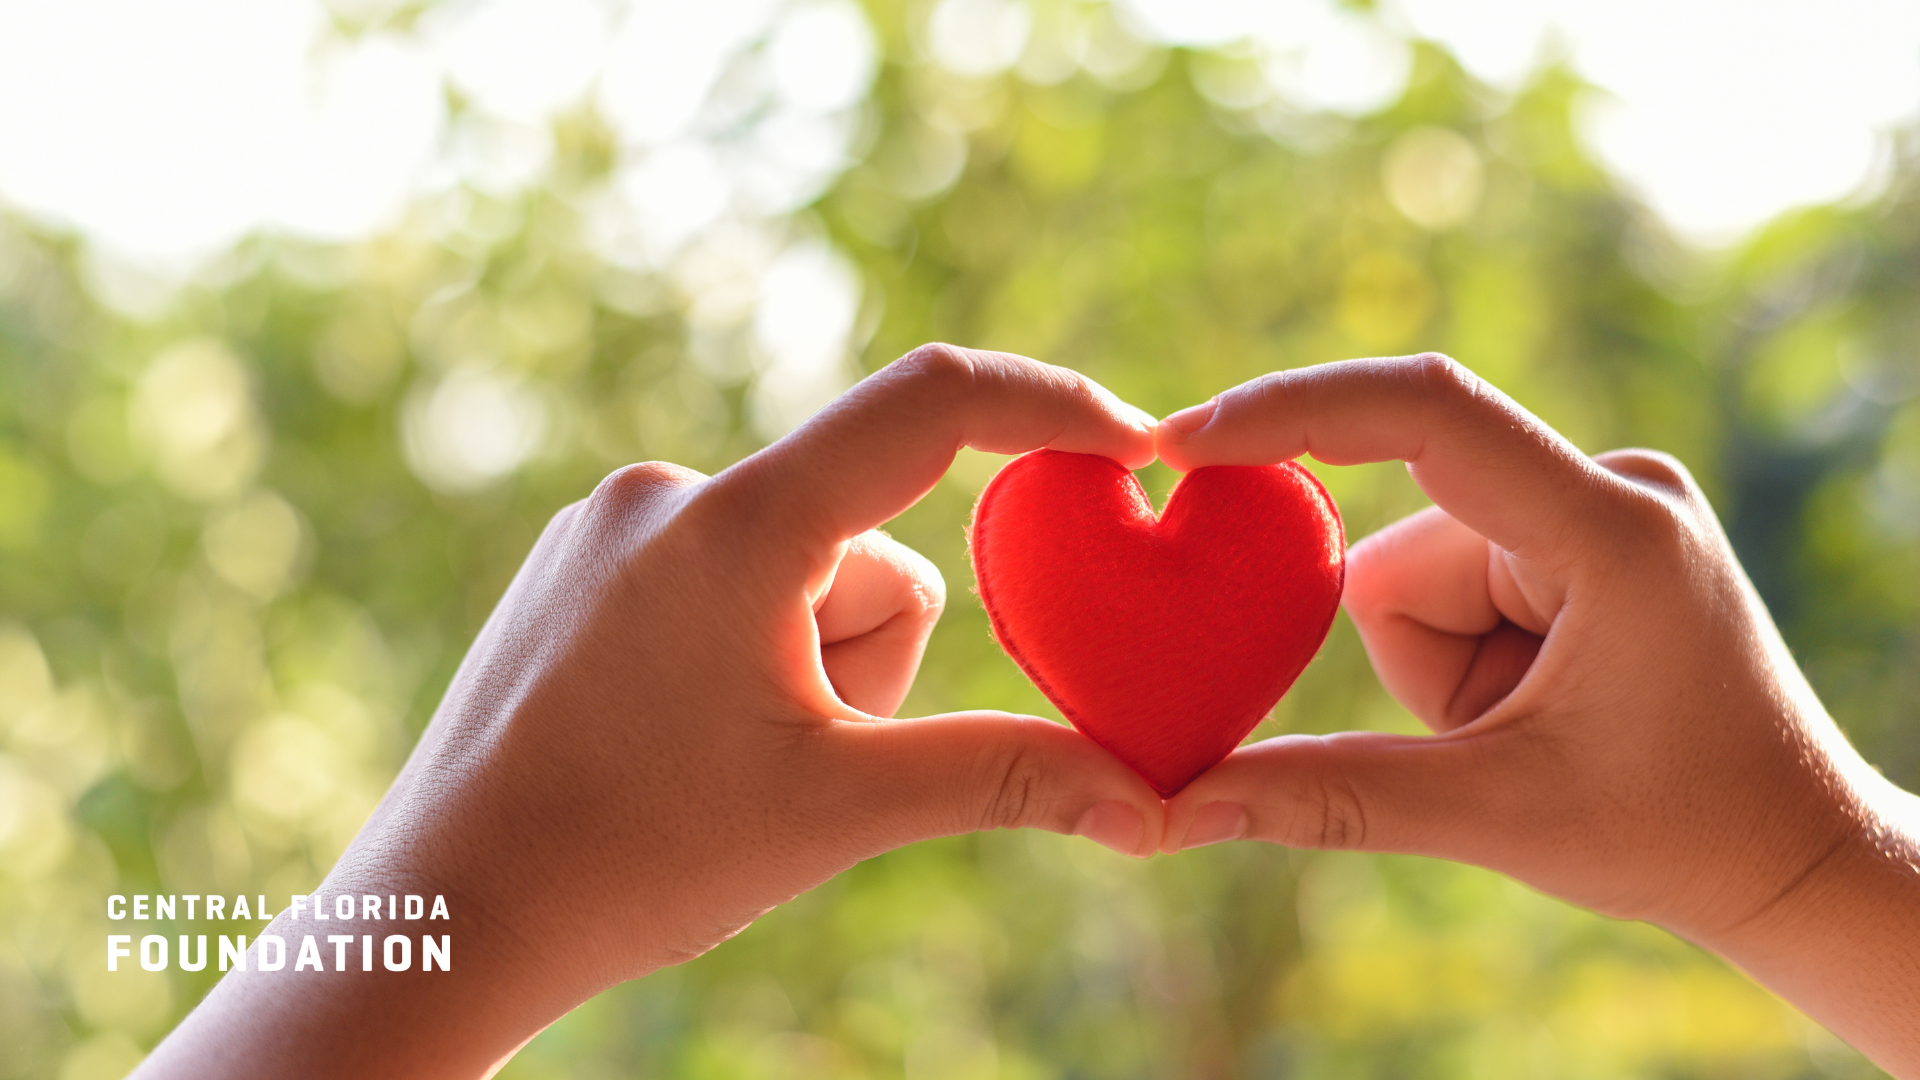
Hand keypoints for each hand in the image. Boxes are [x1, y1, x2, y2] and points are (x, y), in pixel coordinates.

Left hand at [136, 345, 1166, 1079]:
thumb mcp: (840, 811)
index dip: (1049, 409)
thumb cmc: (633, 859)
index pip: (930, 405)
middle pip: (870, 548)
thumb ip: (1008, 777)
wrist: (443, 917)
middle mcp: (668, 493)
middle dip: (869, 659)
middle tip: (790, 760)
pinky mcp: (582, 563)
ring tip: (717, 759)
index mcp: (738, 525)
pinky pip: (725, 582)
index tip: (1132, 447)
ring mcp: (613, 526)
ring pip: (801, 575)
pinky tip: (671, 737)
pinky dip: (744, 652)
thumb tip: (1155, 804)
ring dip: (807, 666)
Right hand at [1154, 354, 1919, 1073]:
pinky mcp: (1577, 528)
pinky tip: (1536, 701)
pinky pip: (1447, 576)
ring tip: (1532, 727)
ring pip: (1412, 570)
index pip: (1427, 415)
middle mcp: (1606, 485)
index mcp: (1608, 528)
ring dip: (1437, 665)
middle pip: (1402, 546)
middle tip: (1501, 737)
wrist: (1793, 852)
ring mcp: (1594, 502)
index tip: (1184, 443)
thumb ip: (1333, 797)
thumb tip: (1177, 807)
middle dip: (1416, 660)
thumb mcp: (1497, 815)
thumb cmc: (1679, 833)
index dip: (1294, 413)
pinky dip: (1457, 652)